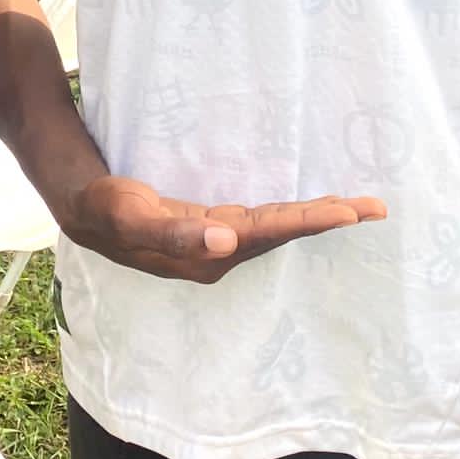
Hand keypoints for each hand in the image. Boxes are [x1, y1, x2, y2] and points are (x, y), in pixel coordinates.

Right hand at [63, 172, 385, 284]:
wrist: (85, 208)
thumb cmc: (107, 209)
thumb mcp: (134, 216)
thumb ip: (177, 233)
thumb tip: (227, 240)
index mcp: (210, 251)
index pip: (270, 233)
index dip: (310, 221)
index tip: (349, 211)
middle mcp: (222, 251)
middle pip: (284, 233)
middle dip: (328, 219)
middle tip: (375, 206)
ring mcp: (219, 241)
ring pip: (277, 227)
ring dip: (316, 217)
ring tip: (356, 206)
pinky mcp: (213, 227)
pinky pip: (263, 220)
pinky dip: (291, 214)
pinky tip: (308, 209)